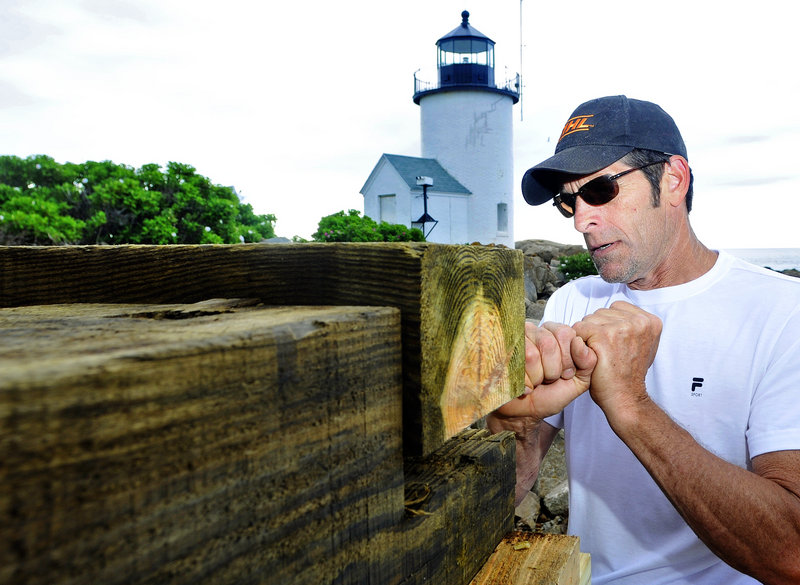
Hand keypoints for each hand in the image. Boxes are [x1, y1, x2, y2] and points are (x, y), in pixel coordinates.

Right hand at [492, 321, 595, 420]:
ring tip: (535, 382)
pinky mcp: (499, 353)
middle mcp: (533, 331)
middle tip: (548, 379)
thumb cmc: (549, 394)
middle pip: (548, 343)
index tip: (564, 373)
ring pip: (531, 355)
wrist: (524, 412)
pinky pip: (516, 367)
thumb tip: (580, 343)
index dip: (567, 359)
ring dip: (536, 378)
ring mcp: (513, 341)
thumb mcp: (577, 382)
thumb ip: (588, 363)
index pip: (565, 333)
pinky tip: (523, 385)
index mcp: (554, 334)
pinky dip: (523, 383)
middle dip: (552, 370)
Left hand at [572, 301, 661, 417]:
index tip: (614, 345)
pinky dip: (577, 344)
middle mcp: (639, 321)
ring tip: (598, 355)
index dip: (608, 326)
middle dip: (596, 330)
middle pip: (600, 313)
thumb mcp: (641, 345)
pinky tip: (589, 357)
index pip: (615, 308)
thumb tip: (617, 314)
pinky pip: (578, 329)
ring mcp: (622, 327)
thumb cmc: (627, 374)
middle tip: (605, 353)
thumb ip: (633, 326)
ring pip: (588, 320)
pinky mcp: (603, 335)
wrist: (624, 397)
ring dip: (586, 337)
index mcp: (650, 321)